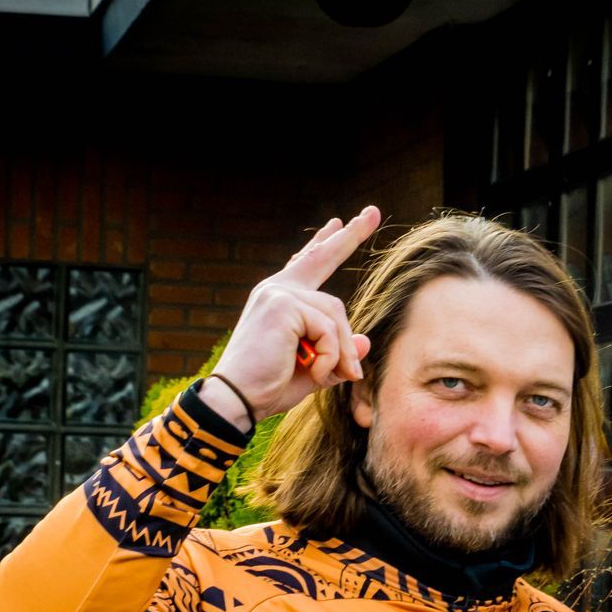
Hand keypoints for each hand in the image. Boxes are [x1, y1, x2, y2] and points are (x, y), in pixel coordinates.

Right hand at [201, 207, 381, 427]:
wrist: (238, 400)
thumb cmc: (270, 387)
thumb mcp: (315, 369)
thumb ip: (339, 354)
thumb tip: (365, 341)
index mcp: (281, 299)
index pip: (306, 264)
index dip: (324, 243)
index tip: (338, 223)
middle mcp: (278, 289)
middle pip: (322, 258)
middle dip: (350, 237)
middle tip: (372, 211)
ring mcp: (278, 293)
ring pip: (336, 313)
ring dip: (340, 351)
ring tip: (328, 374)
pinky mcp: (282, 304)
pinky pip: (329, 329)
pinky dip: (330, 356)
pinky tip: (314, 369)